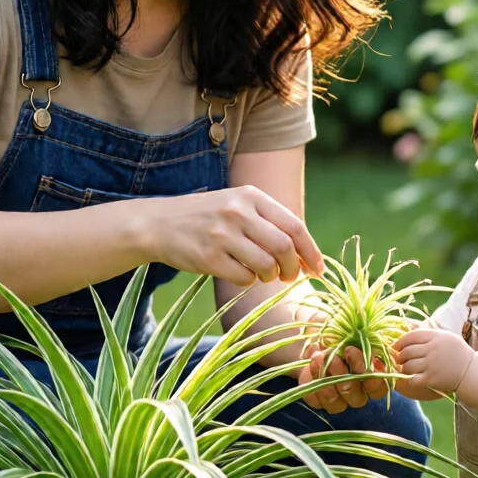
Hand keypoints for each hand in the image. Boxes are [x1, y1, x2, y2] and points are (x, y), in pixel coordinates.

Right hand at [148, 186, 322, 286]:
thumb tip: (306, 254)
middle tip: (291, 277)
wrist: (158, 223)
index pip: (294, 226)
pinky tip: (241, 274)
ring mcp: (221, 234)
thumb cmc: (207, 218)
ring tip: (264, 275)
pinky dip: (249, 281)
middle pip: (284, 247)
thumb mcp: (237, 205)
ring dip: (271, 277)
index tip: (319, 269)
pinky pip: (244, 277)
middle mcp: (237, 212)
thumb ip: (269, 222)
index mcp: (250, 196)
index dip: (311, 251)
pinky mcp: (208, 257)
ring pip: (266, 265)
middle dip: (294, 268)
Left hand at [298, 337, 389, 412]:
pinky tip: (310, 363)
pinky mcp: (318, 400)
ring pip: (335, 403)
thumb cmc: (340, 329)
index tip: (354, 352)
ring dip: (326, 379)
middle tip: (335, 356)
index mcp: (374, 377)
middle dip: (345, 376)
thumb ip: (360, 336)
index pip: (379, 387)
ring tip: (318, 357)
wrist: (317, 333)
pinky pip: (315, 400)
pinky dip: (311, 381)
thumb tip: (362, 337)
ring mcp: (338, 399)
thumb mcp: (351, 327)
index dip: (370, 376)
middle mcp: (358, 392)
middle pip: (357, 398)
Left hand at [393, 325, 472, 399]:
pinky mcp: (432, 379)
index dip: (400, 341)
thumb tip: (409, 324)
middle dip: (399, 356)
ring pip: (407, 366)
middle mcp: (433, 350)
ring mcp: (432, 365)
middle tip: (398, 359)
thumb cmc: (458, 352)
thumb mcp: (446, 336)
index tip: (396, 346)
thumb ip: (429, 332)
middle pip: (407, 351)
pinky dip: (409, 379)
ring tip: (404, 368)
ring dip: (403, 368)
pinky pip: (413, 379)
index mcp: (436, 337)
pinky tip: (411, 379)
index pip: (411, 336)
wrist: (471, 371)